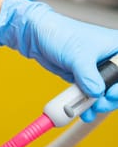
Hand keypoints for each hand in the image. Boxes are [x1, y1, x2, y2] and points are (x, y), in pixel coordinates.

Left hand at [0, 0, 117, 121]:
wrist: (36, 36)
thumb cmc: (60, 34)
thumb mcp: (78, 56)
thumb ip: (88, 77)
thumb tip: (96, 93)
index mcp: (116, 48)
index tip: (111, 94)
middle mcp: (109, 59)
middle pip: (117, 85)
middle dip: (110, 98)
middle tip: (98, 105)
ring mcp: (96, 70)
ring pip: (105, 92)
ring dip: (98, 104)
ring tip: (88, 111)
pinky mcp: (84, 77)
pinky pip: (90, 94)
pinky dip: (87, 104)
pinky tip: (83, 111)